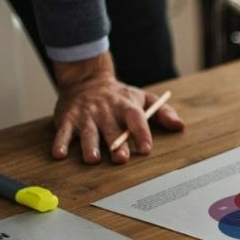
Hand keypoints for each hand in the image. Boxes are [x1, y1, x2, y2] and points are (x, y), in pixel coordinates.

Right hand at [51, 52, 183, 163]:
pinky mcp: (67, 119)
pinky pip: (63, 132)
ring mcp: (85, 115)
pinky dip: (60, 143)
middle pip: (112, 129)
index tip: (146, 148)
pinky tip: (59, 154)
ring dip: (89, 146)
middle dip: (116, 144)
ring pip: (88, 132)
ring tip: (92, 159)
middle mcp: (105, 110)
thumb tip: (180, 126)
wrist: (86, 79)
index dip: (141, 133)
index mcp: (126, 106)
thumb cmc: (119, 96)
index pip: (136, 119)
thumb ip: (162, 112)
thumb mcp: (142, 98)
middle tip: (121, 158)